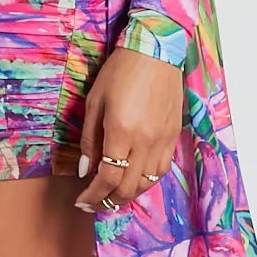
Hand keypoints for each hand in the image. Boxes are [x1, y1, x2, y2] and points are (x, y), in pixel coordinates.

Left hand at [74, 45, 182, 211]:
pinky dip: (147, 182)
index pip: (107, 178)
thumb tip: (86, 171)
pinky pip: (161, 170)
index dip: (93, 195)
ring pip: (148, 183)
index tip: (82, 201)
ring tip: (113, 198)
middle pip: (128, 187)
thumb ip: (90, 140)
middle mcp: (145, 141)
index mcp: (121, 132)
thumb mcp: (94, 102)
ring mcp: (162, 140)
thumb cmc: (120, 71)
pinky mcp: (173, 136)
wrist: (155, 51)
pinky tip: (135, 182)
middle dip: (109, 201)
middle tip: (94, 205)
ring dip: (129, 196)